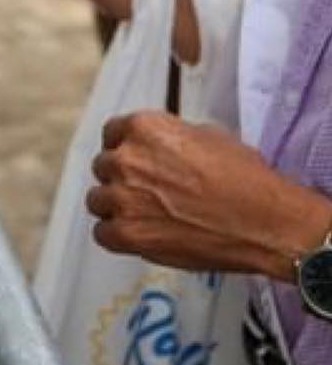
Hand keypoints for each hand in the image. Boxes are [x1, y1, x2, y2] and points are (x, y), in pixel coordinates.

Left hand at [87, 111, 331, 278]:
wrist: (265, 221)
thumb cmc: (245, 178)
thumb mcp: (210, 135)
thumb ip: (172, 137)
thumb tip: (163, 146)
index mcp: (143, 128)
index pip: (112, 133)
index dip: (124, 148)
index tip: (134, 160)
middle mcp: (126, 159)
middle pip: (104, 167)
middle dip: (122, 178)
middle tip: (147, 192)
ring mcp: (123, 198)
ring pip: (98, 201)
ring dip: (116, 208)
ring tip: (144, 216)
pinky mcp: (128, 234)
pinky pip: (102, 234)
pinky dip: (117, 236)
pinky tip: (139, 235)